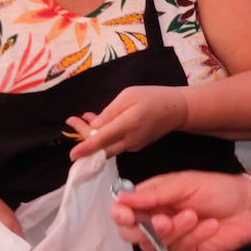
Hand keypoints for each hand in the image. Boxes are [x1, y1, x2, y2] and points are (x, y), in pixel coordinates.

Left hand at [66, 86, 187, 159]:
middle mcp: (130, 140)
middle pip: (101, 147)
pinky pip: (115, 144)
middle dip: (83, 137)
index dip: (86, 147)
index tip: (72, 155)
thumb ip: (110, 112)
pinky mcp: (135, 146)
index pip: (102, 140)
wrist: (178, 110)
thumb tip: (94, 128)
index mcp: (129, 124)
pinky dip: (104, 136)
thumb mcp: (129, 95)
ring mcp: (133, 145)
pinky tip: (99, 123)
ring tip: (83, 118)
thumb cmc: (153, 97)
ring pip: (107, 147)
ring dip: (92, 135)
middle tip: (72, 120)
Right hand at [109, 171, 250, 250]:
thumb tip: (121, 198)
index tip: (127, 215)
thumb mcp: (185, 183)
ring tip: (194, 216)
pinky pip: (179, 250)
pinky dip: (194, 237)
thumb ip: (154, 193)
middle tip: (164, 220)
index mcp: (151, 199)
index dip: (121, 215)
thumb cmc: (217, 188)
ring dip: (174, 231)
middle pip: (131, 234)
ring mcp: (170, 239)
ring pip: (154, 245)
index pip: (123, 211)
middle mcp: (155, 220)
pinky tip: (210, 226)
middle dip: (145, 230)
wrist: (249, 207)